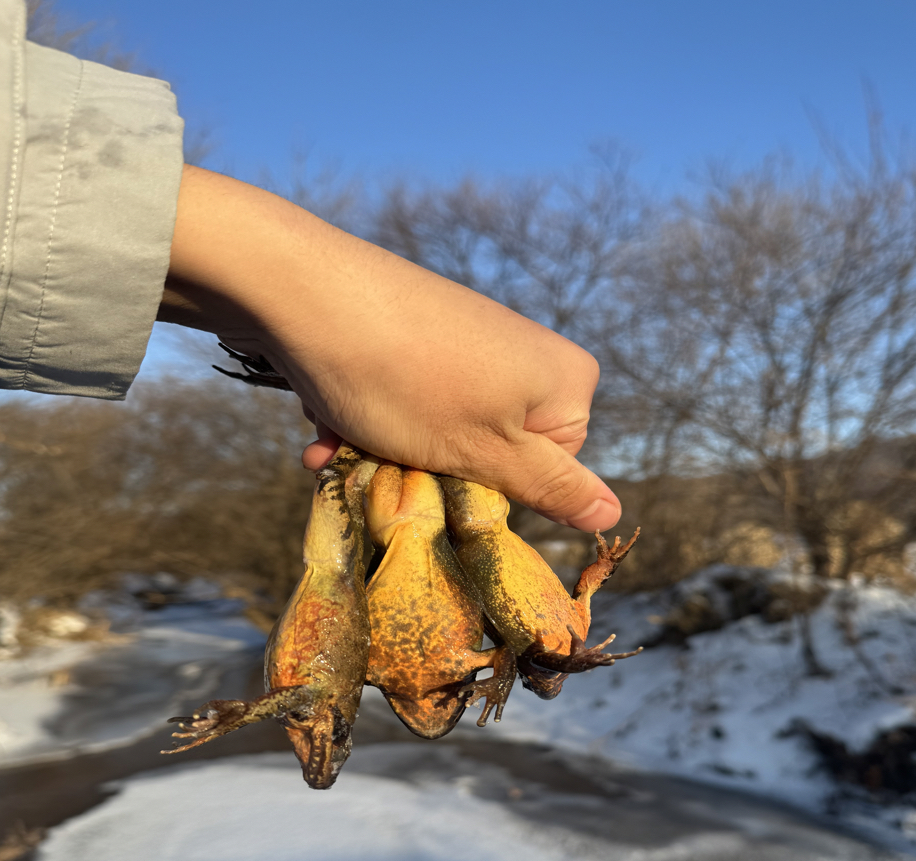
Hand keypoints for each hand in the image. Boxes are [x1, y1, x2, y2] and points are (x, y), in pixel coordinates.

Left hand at [157, 165, 619, 530]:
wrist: (303, 291)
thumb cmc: (406, 382)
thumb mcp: (486, 453)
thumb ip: (552, 487)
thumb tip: (612, 515)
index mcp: (563, 382)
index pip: (547, 473)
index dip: (490, 486)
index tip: (444, 476)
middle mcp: (526, 355)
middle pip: (488, 451)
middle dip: (427, 468)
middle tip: (381, 461)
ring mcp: (471, 339)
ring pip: (436, 431)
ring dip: (385, 450)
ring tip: (338, 439)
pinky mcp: (423, 330)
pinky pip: (407, 398)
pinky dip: (369, 418)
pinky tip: (327, 419)